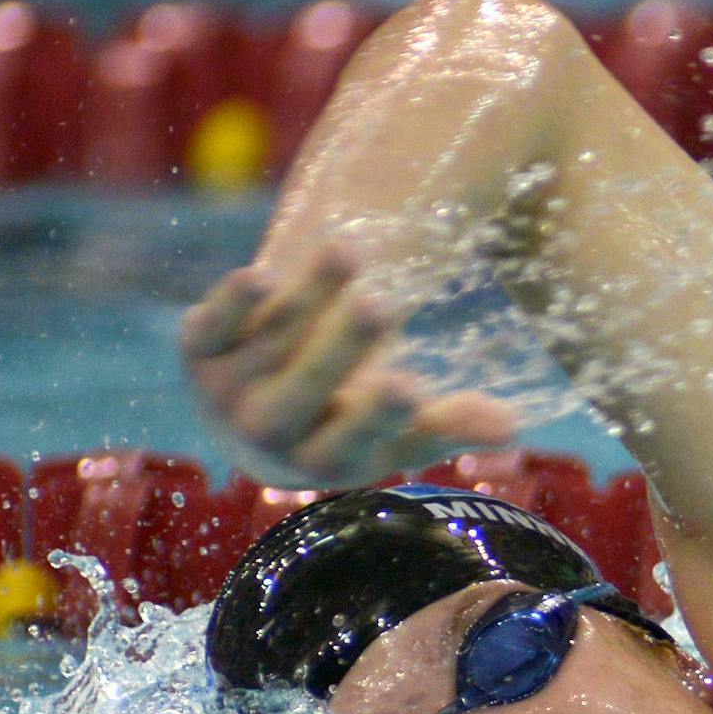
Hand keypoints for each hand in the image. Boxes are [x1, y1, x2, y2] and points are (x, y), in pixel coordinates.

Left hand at [181, 244, 518, 487]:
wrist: (255, 411)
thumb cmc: (347, 419)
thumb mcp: (400, 429)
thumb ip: (451, 424)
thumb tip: (514, 425)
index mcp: (321, 463)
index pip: (345, 445)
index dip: (374, 415)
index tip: (411, 383)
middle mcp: (264, 435)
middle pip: (297, 395)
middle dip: (338, 349)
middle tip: (385, 303)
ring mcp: (225, 392)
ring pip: (268, 342)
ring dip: (308, 297)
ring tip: (350, 250)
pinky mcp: (198, 348)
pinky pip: (212, 326)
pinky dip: (231, 303)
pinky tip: (261, 276)